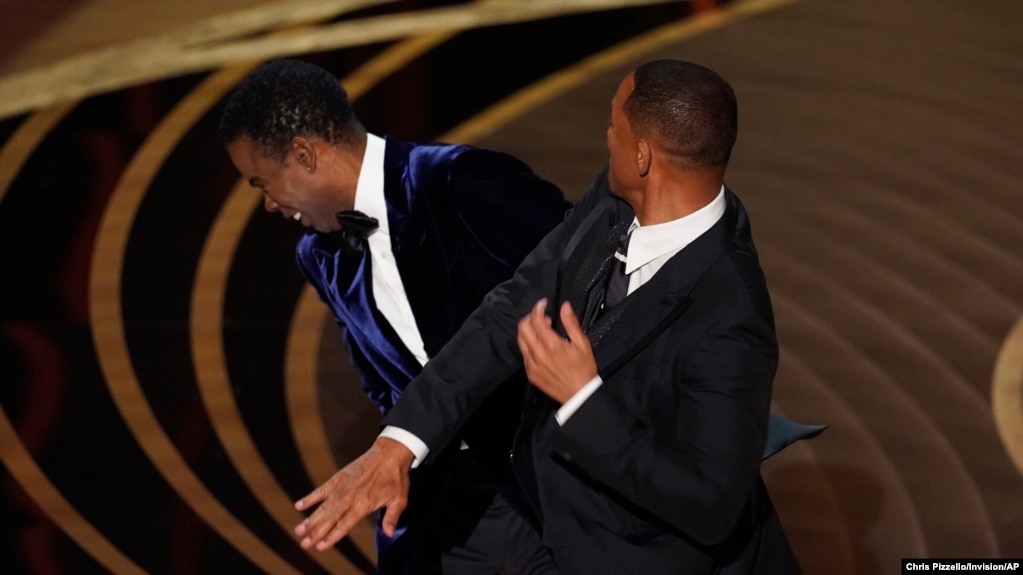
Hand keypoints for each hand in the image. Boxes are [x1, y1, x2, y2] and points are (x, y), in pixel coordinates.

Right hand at [294, 437, 413, 549]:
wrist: (390, 452)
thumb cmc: (396, 477)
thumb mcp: (400, 499)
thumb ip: (392, 517)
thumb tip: (389, 534)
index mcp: (364, 504)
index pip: (345, 524)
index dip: (332, 536)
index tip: (320, 546)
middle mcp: (350, 497)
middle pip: (330, 518)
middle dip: (316, 532)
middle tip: (304, 544)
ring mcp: (343, 487)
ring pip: (324, 506)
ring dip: (310, 519)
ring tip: (298, 530)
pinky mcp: (339, 477)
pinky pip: (322, 489)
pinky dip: (311, 497)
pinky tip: (299, 505)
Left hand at [517, 299, 597, 403]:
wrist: (579, 395)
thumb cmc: (584, 370)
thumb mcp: (582, 343)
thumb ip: (571, 323)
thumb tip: (564, 306)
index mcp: (551, 345)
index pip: (536, 319)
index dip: (538, 308)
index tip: (544, 304)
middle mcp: (538, 354)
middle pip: (523, 327)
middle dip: (530, 317)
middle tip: (541, 317)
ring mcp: (532, 364)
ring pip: (520, 340)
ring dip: (527, 330)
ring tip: (539, 330)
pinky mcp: (530, 373)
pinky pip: (523, 354)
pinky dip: (528, 345)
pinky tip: (538, 346)